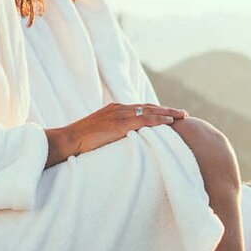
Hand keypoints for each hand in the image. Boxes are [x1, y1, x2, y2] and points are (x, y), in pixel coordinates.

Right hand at [45, 103, 186, 167]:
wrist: (67, 140)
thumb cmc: (81, 142)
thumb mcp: (100, 133)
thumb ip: (113, 134)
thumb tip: (124, 143)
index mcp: (115, 109)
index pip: (141, 109)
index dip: (157, 111)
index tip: (170, 115)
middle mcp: (119, 108)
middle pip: (149, 107)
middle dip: (167, 110)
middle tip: (183, 114)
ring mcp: (119, 115)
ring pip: (149, 112)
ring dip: (167, 114)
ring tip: (182, 117)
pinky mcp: (118, 124)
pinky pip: (143, 121)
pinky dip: (158, 120)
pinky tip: (169, 122)